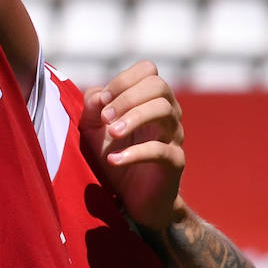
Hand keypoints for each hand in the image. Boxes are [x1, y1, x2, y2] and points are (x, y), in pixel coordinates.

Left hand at [79, 60, 184, 231]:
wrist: (132, 197)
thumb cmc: (114, 154)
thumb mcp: (93, 128)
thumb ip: (92, 106)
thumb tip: (98, 96)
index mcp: (150, 99)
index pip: (148, 70)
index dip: (123, 80)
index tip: (102, 100)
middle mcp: (168, 113)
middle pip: (159, 86)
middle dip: (127, 98)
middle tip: (105, 119)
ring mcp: (174, 136)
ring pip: (164, 111)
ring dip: (133, 118)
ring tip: (112, 134)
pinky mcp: (175, 162)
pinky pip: (160, 150)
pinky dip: (133, 153)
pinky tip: (113, 160)